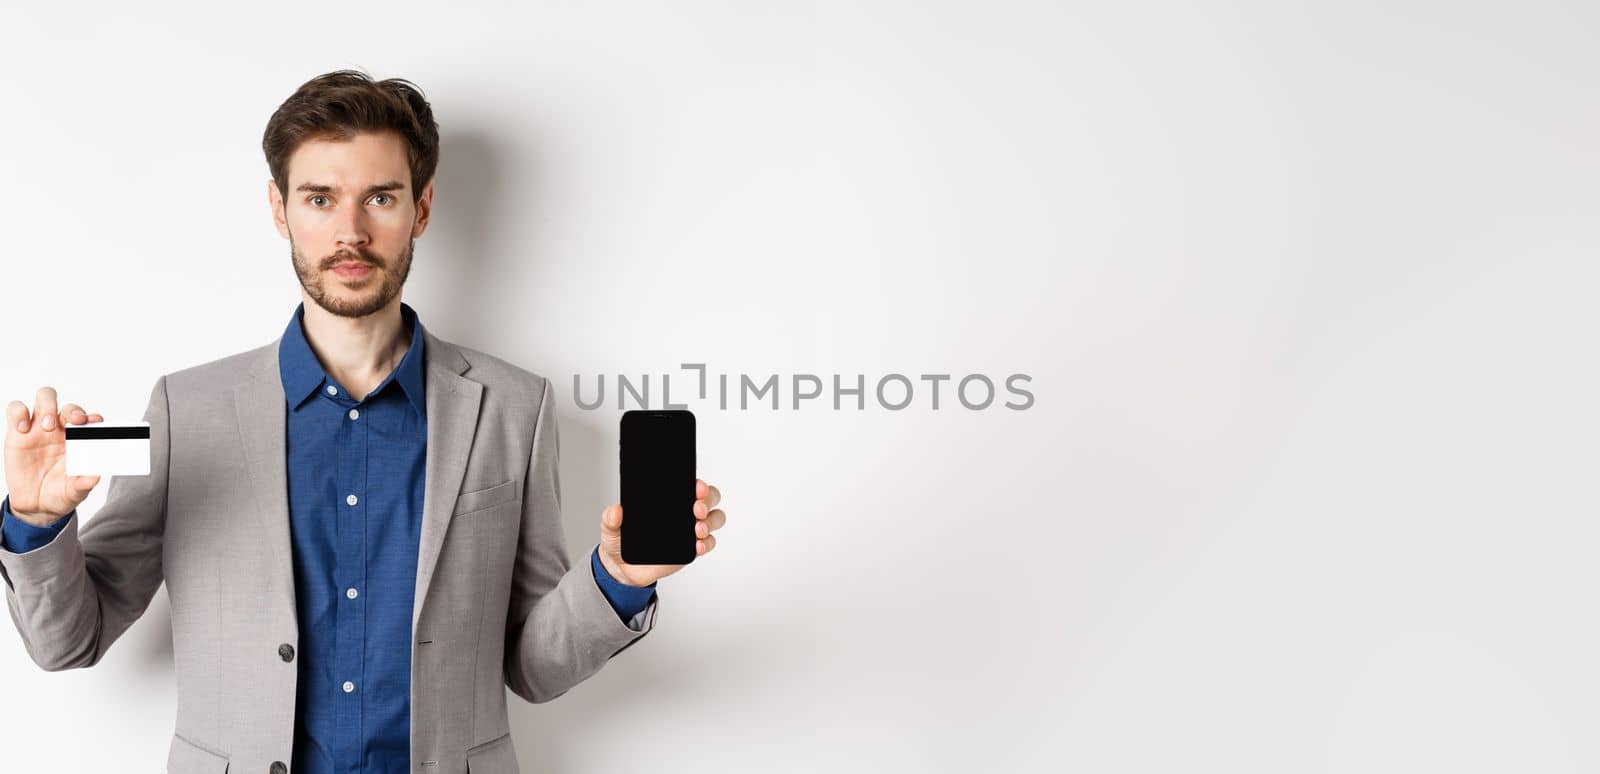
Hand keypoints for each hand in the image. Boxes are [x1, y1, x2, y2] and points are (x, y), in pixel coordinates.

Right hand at [4, 386, 105, 526]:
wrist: (35, 505)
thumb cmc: (60, 493)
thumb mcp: (74, 492)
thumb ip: (84, 484)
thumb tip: (96, 477)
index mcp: (81, 441)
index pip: (90, 420)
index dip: (93, 418)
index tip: (94, 423)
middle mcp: (62, 431)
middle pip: (68, 406)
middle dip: (72, 410)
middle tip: (72, 423)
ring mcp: (39, 429)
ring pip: (44, 399)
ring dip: (47, 407)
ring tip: (46, 427)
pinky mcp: (17, 433)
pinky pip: (16, 410)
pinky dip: (18, 413)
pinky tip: (22, 429)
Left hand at [597, 478, 724, 586]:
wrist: (624, 570)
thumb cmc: (622, 542)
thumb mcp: (611, 528)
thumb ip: (610, 519)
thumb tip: (616, 510)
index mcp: (668, 500)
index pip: (690, 485)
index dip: (698, 483)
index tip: (696, 486)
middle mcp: (684, 512)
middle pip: (710, 498)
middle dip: (708, 500)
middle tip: (696, 508)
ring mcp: (690, 530)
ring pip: (715, 518)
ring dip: (710, 521)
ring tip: (698, 530)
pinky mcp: (692, 549)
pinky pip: (709, 543)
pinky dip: (708, 543)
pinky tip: (698, 546)